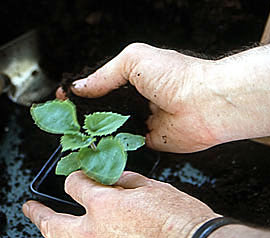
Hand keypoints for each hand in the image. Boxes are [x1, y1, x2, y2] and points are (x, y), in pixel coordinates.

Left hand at [23, 171, 218, 237]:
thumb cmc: (178, 218)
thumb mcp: (151, 188)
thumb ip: (125, 182)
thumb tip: (113, 179)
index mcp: (103, 205)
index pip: (73, 185)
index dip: (75, 178)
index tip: (78, 179)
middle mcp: (94, 232)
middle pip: (51, 222)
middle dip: (36, 212)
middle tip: (28, 207)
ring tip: (49, 233)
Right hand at [57, 43, 220, 152]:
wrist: (205, 104)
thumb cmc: (177, 76)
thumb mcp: (134, 60)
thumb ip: (105, 74)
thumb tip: (80, 86)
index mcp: (132, 78)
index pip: (98, 85)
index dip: (80, 91)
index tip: (64, 97)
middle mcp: (135, 100)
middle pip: (101, 108)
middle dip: (83, 113)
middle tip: (65, 119)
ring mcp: (140, 120)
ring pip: (110, 128)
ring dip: (96, 131)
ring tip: (77, 133)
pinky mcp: (147, 140)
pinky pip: (124, 144)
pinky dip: (112, 145)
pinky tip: (98, 146)